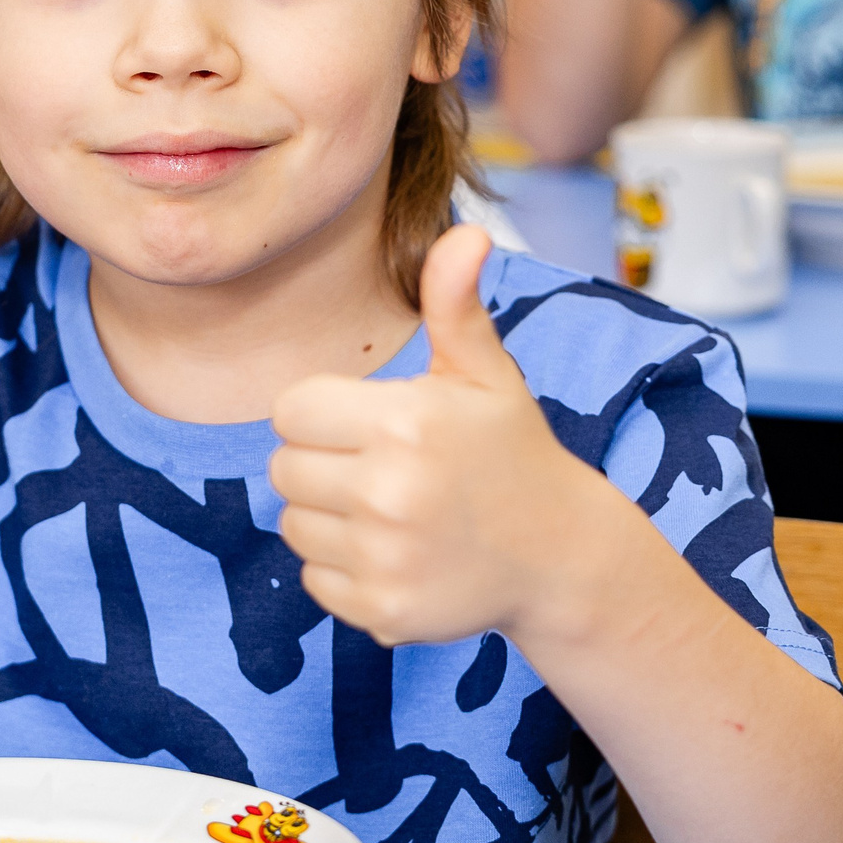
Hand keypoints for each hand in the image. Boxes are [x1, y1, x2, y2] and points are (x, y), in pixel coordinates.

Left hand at [268, 226, 635, 646]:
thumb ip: (455, 303)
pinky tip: (396, 553)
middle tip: (380, 467)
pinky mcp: (381, 611)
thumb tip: (465, 231)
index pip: (290, 410)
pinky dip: (343, 568)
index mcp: (405, 423)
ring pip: (293, 524)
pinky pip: (314, 577)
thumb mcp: (484, 373)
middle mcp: (389, 492)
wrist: (560, 555)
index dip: (323, 412)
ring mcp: (385, 558)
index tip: (370, 422)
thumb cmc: (510, 450)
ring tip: (390, 510)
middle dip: (321, 462)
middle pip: (282, 468)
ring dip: (327, 515)